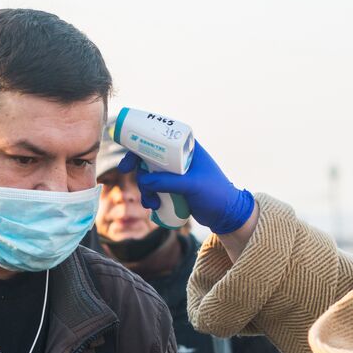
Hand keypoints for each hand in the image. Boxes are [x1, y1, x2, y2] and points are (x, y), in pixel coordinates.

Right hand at [120, 140, 254, 234]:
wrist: (226, 215)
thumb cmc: (215, 194)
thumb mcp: (191, 185)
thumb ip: (167, 181)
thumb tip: (142, 180)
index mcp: (187, 147)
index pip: (159, 138)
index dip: (140, 142)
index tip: (130, 152)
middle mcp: (179, 157)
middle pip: (149, 155)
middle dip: (137, 166)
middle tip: (125, 171)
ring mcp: (175, 173)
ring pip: (149, 174)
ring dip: (145, 188)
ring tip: (152, 203)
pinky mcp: (173, 187)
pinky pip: (154, 188)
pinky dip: (150, 196)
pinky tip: (154, 206)